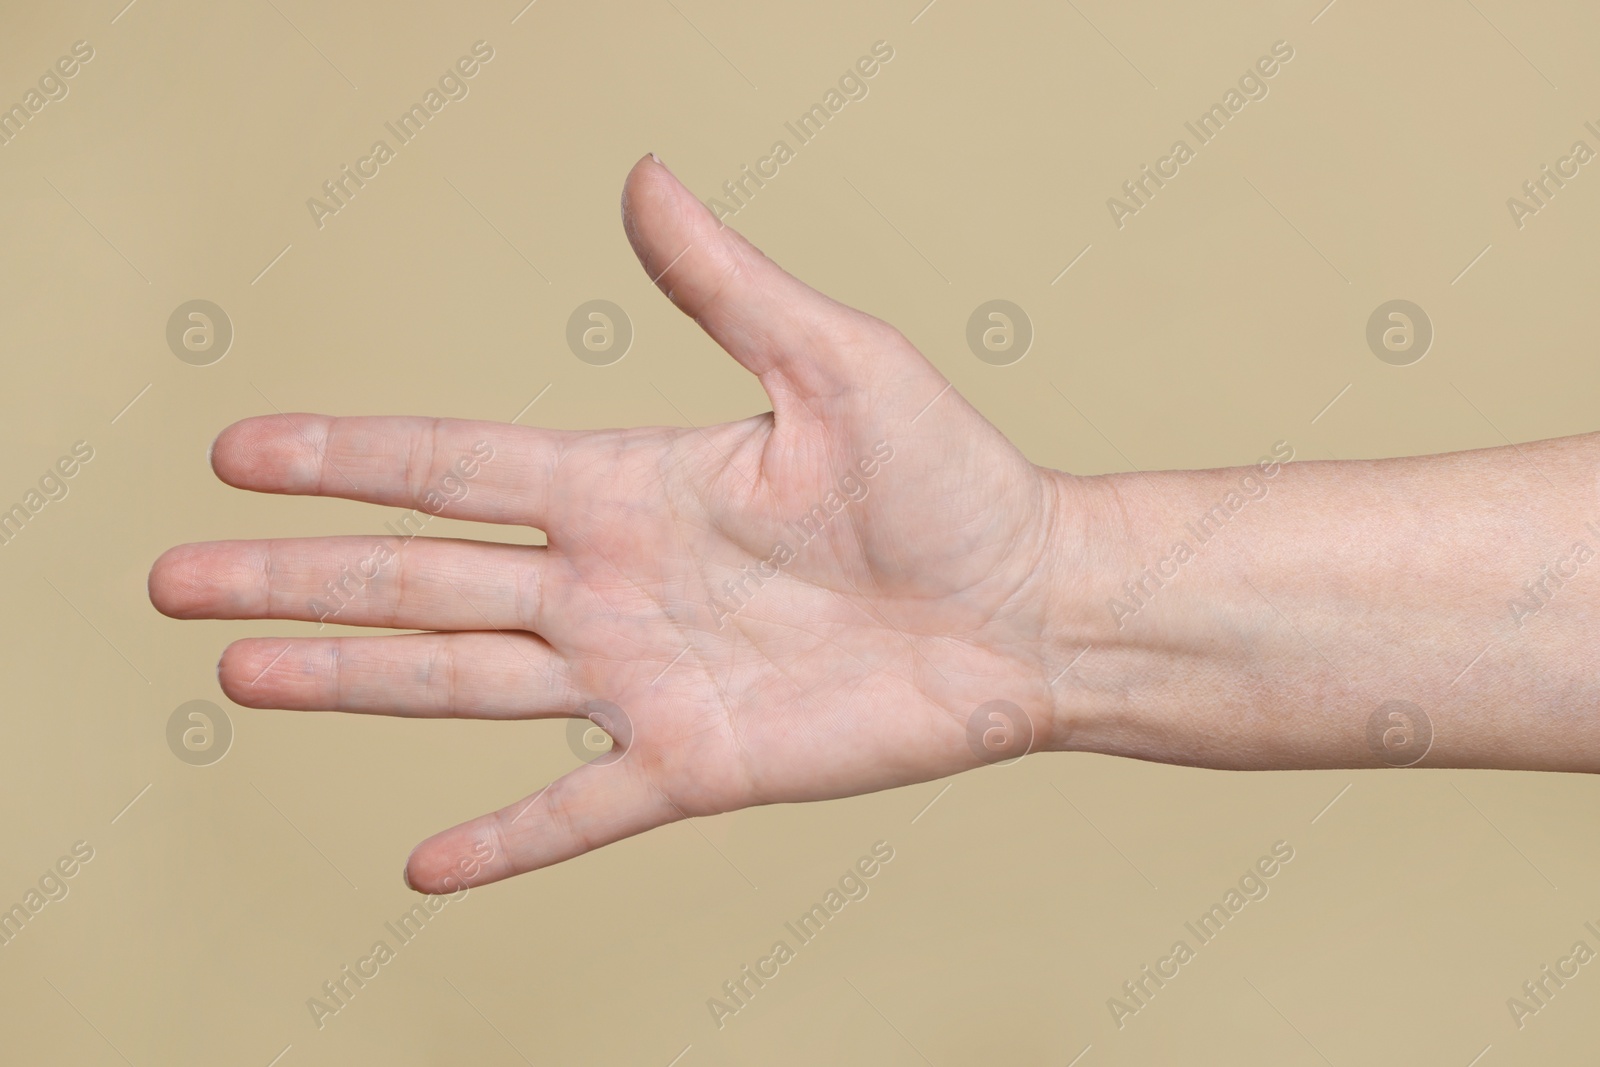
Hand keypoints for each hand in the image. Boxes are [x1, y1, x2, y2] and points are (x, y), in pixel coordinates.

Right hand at [148, 155, 1104, 890]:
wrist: (1028, 608)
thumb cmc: (951, 481)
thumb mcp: (836, 364)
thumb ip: (727, 285)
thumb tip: (642, 176)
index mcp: (631, 482)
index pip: (456, 467)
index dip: (347, 458)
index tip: (242, 452)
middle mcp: (614, 581)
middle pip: (423, 577)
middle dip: (298, 574)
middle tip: (175, 575)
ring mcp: (646, 676)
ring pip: (465, 682)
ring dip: (351, 680)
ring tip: (242, 674)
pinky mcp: (697, 762)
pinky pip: (582, 807)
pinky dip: (509, 838)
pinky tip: (428, 867)